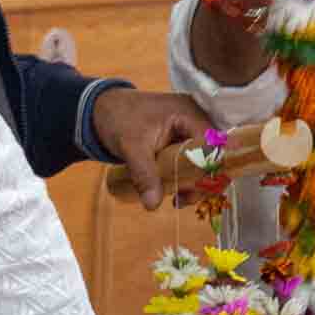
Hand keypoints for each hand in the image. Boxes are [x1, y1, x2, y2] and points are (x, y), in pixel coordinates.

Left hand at [87, 89, 209, 211]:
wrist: (100, 109)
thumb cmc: (118, 118)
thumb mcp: (131, 146)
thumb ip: (144, 175)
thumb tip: (153, 205)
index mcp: (189, 113)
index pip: (214, 145)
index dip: (211, 169)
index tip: (197, 191)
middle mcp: (195, 121)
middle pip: (212, 155)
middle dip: (203, 180)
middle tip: (184, 199)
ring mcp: (188, 132)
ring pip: (203, 161)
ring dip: (195, 182)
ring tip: (179, 200)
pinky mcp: (180, 142)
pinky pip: (191, 162)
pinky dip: (186, 177)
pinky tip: (176, 193)